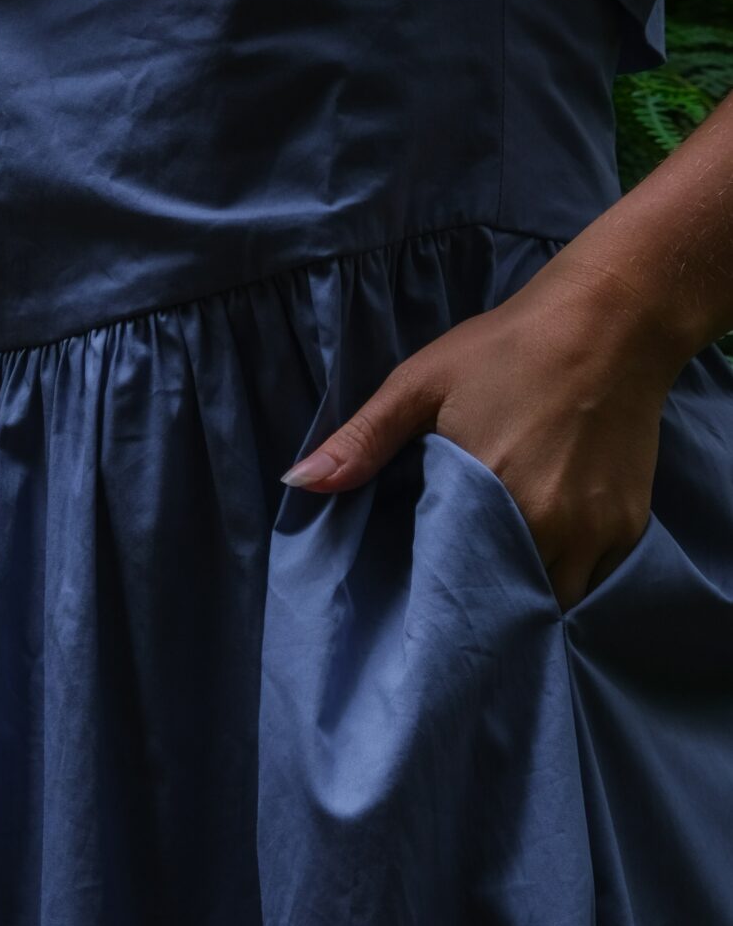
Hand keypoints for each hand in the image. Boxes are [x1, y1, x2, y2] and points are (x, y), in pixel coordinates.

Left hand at [278, 252, 679, 609]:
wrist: (611, 321)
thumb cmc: (508, 348)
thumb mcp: (421, 383)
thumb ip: (361, 440)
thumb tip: (295, 483)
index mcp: (492, 497)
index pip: (454, 587)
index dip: (435, 600)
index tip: (417, 602)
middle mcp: (551, 527)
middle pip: (507, 600)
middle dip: (480, 604)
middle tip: (452, 592)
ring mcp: (597, 531)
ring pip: (556, 595)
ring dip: (524, 591)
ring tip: (494, 575)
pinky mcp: (629, 525)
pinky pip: (594, 575)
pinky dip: (568, 570)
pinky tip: (543, 545)